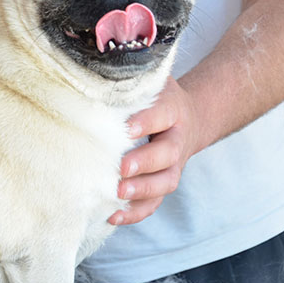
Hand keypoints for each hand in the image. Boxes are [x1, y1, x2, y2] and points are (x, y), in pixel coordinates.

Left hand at [108, 77, 200, 224]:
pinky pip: (154, 203)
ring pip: (165, 182)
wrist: (189, 117)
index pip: (163, 114)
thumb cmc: (154, 97)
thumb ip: (130, 79)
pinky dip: (136, 213)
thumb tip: (94, 66)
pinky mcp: (163, 183)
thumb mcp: (149, 80)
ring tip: (118, 195)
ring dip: (142, 191)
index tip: (128, 128)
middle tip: (122, 168)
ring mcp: (173, 165)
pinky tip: (112, 216)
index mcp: (173, 109)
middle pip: (167, 154)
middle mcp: (177, 139)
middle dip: (145, 162)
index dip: (148, 121)